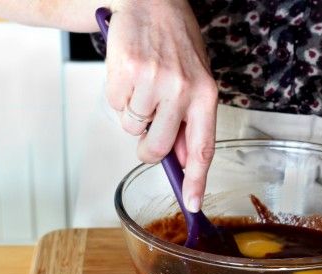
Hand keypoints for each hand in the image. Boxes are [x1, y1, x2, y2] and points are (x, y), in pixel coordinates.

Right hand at [105, 0, 217, 211]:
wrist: (151, 0)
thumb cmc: (176, 43)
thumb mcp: (197, 80)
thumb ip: (191, 120)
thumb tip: (182, 161)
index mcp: (206, 95)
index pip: (202, 149)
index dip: (196, 182)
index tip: (191, 205)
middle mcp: (182, 90)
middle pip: (156, 148)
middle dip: (147, 148)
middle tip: (147, 127)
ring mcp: (153, 81)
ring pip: (131, 127)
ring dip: (132, 113)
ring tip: (142, 83)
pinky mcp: (126, 71)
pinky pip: (114, 106)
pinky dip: (117, 96)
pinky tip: (129, 74)